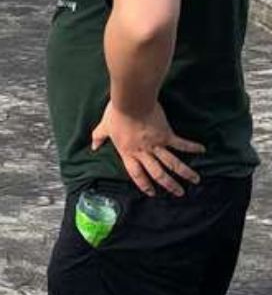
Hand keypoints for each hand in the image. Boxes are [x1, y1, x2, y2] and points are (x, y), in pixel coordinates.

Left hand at [90, 101, 204, 196]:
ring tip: (195, 180)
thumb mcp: (104, 126)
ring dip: (185, 172)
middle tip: (179, 193)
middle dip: (169, 185)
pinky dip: (192, 147)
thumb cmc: (116, 113)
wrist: (131, 102)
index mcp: (128, 152)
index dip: (144, 184)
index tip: (151, 193)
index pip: (136, 174)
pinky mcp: (166, 135)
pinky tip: (202, 150)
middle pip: (157, 173)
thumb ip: (99, 137)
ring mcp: (156, 145)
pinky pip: (181, 143)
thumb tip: (92, 146)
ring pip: (172, 163)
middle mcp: (143, 152)